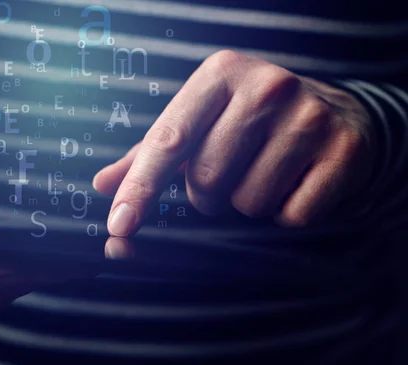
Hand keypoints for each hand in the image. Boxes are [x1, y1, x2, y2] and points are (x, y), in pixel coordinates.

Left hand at [93, 50, 375, 235]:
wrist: (338, 112)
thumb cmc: (252, 120)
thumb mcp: (202, 119)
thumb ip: (151, 152)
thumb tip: (102, 184)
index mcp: (220, 74)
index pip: (169, 140)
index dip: (140, 187)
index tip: (118, 226)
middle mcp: (266, 87)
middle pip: (207, 180)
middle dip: (208, 194)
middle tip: (229, 174)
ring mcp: (309, 116)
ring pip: (249, 201)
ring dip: (249, 201)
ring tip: (266, 172)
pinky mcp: (343, 150)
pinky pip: (293, 214)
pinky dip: (287, 212)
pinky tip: (296, 182)